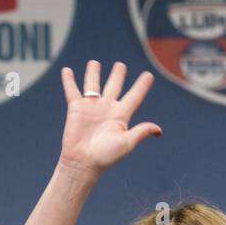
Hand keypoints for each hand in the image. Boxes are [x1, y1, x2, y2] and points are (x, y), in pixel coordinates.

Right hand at [58, 61, 161, 176]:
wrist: (83, 162)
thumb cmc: (105, 156)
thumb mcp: (126, 143)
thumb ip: (140, 132)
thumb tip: (158, 130)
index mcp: (121, 116)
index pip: (134, 97)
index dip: (141, 86)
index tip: (149, 75)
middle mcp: (106, 109)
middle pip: (114, 87)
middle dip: (117, 75)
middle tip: (120, 65)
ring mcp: (91, 107)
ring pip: (93, 85)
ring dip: (93, 73)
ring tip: (94, 62)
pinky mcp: (76, 108)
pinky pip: (72, 91)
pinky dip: (68, 81)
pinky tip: (66, 70)